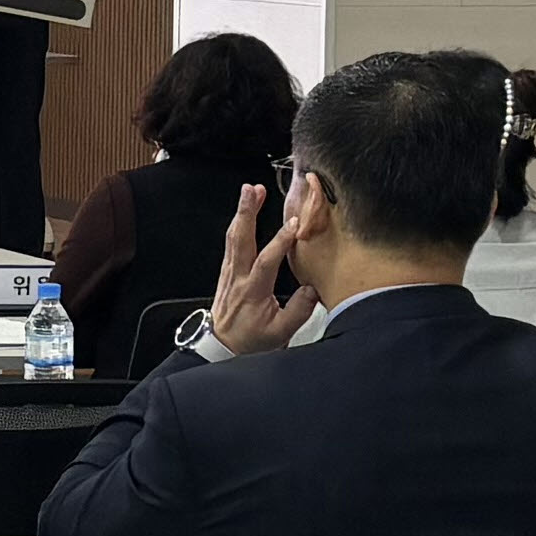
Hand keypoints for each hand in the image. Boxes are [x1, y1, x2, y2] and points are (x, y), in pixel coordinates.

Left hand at [205, 183, 316, 355]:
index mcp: (253, 291)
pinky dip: (238, 225)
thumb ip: (298, 310)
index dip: (280, 241)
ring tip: (250, 191)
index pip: (267, 261)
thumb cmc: (251, 340)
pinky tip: (243, 213)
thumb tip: (313, 288)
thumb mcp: (280, 332)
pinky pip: (231, 243)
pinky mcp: (227, 271)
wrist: (222, 346)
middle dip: (247, 212)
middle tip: (253, 189)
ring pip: (233, 237)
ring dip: (242, 212)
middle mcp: (238, 277)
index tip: (294, 224)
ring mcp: (230, 272)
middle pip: (240, 239)